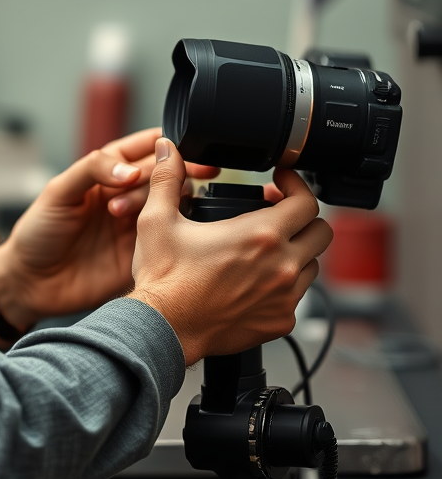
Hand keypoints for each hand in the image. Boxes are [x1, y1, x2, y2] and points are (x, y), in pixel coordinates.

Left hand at [0, 127, 217, 346]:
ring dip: (160, 203)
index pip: (148, 147)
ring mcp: (137, 224)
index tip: (174, 151)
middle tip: (145, 190)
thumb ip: (93, 170)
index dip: (167, 145)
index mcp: (108, 172)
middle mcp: (127, 195)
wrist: (32, 282)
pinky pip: (169, 238)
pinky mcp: (144, 255)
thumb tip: (132, 170)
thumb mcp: (58, 192)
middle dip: (164, 175)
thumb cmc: (38, 232)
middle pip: (165, 174)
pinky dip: (171, 232)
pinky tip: (157, 233)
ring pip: (171, 204)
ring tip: (121, 213)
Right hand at [128, 139, 332, 364]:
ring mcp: (284, 297)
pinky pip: (298, 296)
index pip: (306, 202)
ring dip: (296, 251)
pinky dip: (285, 284)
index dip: (297, 184)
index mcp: (259, 235)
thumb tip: (167, 149)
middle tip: (277, 212)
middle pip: (321, 232)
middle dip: (302, 217)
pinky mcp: (280, 321)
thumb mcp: (157, 220)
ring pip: (313, 265)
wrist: (164, 329)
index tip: (281, 181)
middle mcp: (281, 266)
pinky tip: (258, 279)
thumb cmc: (163, 278)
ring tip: (266, 247)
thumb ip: (167, 179)